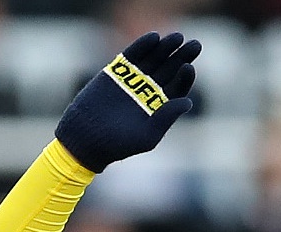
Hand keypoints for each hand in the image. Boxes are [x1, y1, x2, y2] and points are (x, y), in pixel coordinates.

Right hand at [55, 31, 200, 172]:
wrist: (85, 138)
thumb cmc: (118, 144)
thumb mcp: (148, 136)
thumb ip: (167, 118)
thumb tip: (188, 102)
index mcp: (159, 106)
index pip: (178, 87)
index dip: (185, 76)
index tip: (188, 67)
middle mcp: (148, 90)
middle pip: (170, 69)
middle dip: (182, 56)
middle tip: (195, 45)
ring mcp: (133, 79)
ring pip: (154, 58)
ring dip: (166, 47)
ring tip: (177, 37)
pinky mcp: (117, 71)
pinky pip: (133, 54)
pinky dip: (143, 45)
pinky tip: (154, 37)